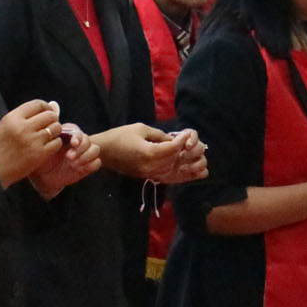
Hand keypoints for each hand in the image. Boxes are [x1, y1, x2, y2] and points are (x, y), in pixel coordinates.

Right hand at [0, 100, 64, 187]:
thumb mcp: (5, 125)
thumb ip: (26, 115)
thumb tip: (52, 105)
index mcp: (13, 118)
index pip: (38, 104)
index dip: (47, 107)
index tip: (48, 111)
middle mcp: (23, 127)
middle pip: (49, 115)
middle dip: (53, 118)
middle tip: (51, 124)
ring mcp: (32, 141)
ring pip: (55, 128)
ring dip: (56, 130)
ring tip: (50, 135)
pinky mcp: (39, 154)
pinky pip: (56, 143)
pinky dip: (56, 143)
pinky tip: (49, 145)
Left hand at [30, 123, 102, 198]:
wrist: (45, 177)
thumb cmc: (41, 160)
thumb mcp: (41, 149)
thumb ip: (46, 139)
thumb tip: (51, 130)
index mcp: (66, 136)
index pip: (77, 131)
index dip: (77, 136)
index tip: (73, 143)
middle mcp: (76, 143)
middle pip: (87, 140)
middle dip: (80, 149)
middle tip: (69, 158)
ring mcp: (83, 154)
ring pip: (95, 149)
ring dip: (86, 156)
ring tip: (74, 164)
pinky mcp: (87, 166)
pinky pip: (97, 162)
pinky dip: (91, 164)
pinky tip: (79, 169)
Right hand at [93, 123, 208, 183]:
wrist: (104, 153)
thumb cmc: (119, 136)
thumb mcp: (140, 129)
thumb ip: (159, 135)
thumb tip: (174, 139)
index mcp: (148, 153)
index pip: (172, 148)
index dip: (182, 141)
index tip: (187, 134)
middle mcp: (151, 166)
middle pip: (176, 160)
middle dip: (189, 152)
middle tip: (198, 145)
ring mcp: (150, 174)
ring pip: (175, 171)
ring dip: (190, 166)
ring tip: (202, 160)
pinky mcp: (149, 177)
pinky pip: (170, 178)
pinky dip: (184, 176)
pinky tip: (196, 174)